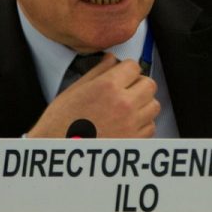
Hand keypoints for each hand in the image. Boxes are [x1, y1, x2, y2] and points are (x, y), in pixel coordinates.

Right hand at [27, 53, 159, 137]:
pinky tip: (127, 124)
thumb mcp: (73, 91)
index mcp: (107, 87)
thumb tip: (110, 60)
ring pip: (154, 105)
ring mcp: (131, 124)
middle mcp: (123, 104)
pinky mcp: (134, 141)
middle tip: (127, 90)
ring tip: (127, 108)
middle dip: (139, 84)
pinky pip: (151, 126)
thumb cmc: (60, 124)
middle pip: (149, 84)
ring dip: (143, 104)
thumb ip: (97, 72)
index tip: (123, 74)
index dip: (127, 69)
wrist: (57, 152)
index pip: (134, 67)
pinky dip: (142, 124)